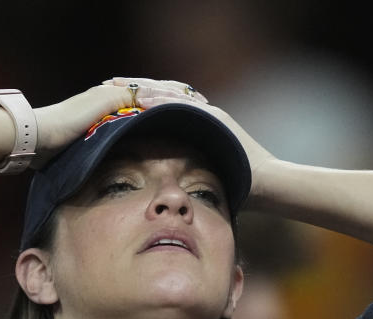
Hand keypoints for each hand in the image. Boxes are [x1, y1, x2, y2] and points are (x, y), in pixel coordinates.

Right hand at [31, 78, 210, 167]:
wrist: (37, 137)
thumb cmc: (52, 152)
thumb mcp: (85, 155)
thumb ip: (99, 158)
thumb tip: (107, 180)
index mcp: (110, 107)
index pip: (147, 102)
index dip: (169, 107)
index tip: (191, 117)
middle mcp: (113, 96)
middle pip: (156, 91)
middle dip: (181, 98)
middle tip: (206, 104)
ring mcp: (111, 94)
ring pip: (155, 90)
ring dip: (179, 97)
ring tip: (202, 104)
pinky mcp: (109, 97)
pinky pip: (145, 96)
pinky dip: (166, 100)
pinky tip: (185, 108)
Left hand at [102, 77, 274, 190]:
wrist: (265, 181)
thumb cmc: (236, 182)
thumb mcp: (202, 171)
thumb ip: (184, 163)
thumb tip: (159, 179)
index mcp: (196, 122)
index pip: (163, 103)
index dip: (138, 98)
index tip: (113, 96)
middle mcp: (202, 112)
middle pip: (163, 92)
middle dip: (135, 87)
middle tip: (107, 83)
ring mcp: (209, 112)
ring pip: (170, 93)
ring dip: (143, 88)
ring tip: (118, 86)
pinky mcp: (214, 117)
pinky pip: (184, 105)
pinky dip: (161, 100)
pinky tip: (140, 98)